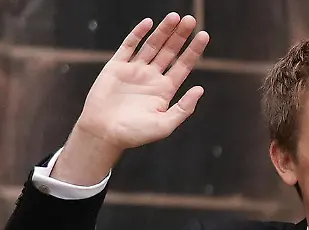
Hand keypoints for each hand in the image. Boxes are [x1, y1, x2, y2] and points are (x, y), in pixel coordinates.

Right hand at [73, 13, 209, 151]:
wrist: (104, 133)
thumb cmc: (135, 133)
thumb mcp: (165, 125)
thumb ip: (184, 108)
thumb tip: (200, 89)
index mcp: (165, 90)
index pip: (183, 65)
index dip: (193, 50)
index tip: (204, 35)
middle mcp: (152, 77)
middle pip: (170, 51)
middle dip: (180, 36)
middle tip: (190, 20)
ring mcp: (134, 70)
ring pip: (152, 45)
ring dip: (163, 31)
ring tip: (175, 17)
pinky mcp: (116, 67)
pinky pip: (128, 46)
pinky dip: (138, 34)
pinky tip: (149, 23)